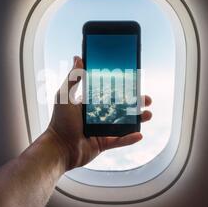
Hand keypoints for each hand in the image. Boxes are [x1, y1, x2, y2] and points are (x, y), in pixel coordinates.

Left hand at [45, 56, 151, 170]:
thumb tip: (78, 57)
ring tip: (148, 115)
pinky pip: (119, 141)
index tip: (134, 81)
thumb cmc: (59, 122)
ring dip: (137, 119)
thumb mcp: (65, 95)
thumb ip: (73, 77)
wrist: (58, 149)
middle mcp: (96, 115)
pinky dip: (129, 139)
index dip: (121, 87)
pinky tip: (139, 134)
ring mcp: (100, 129)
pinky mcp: (102, 143)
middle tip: (147, 99)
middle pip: (120, 107)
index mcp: (88, 103)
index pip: (108, 92)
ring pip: (123, 123)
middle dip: (135, 103)